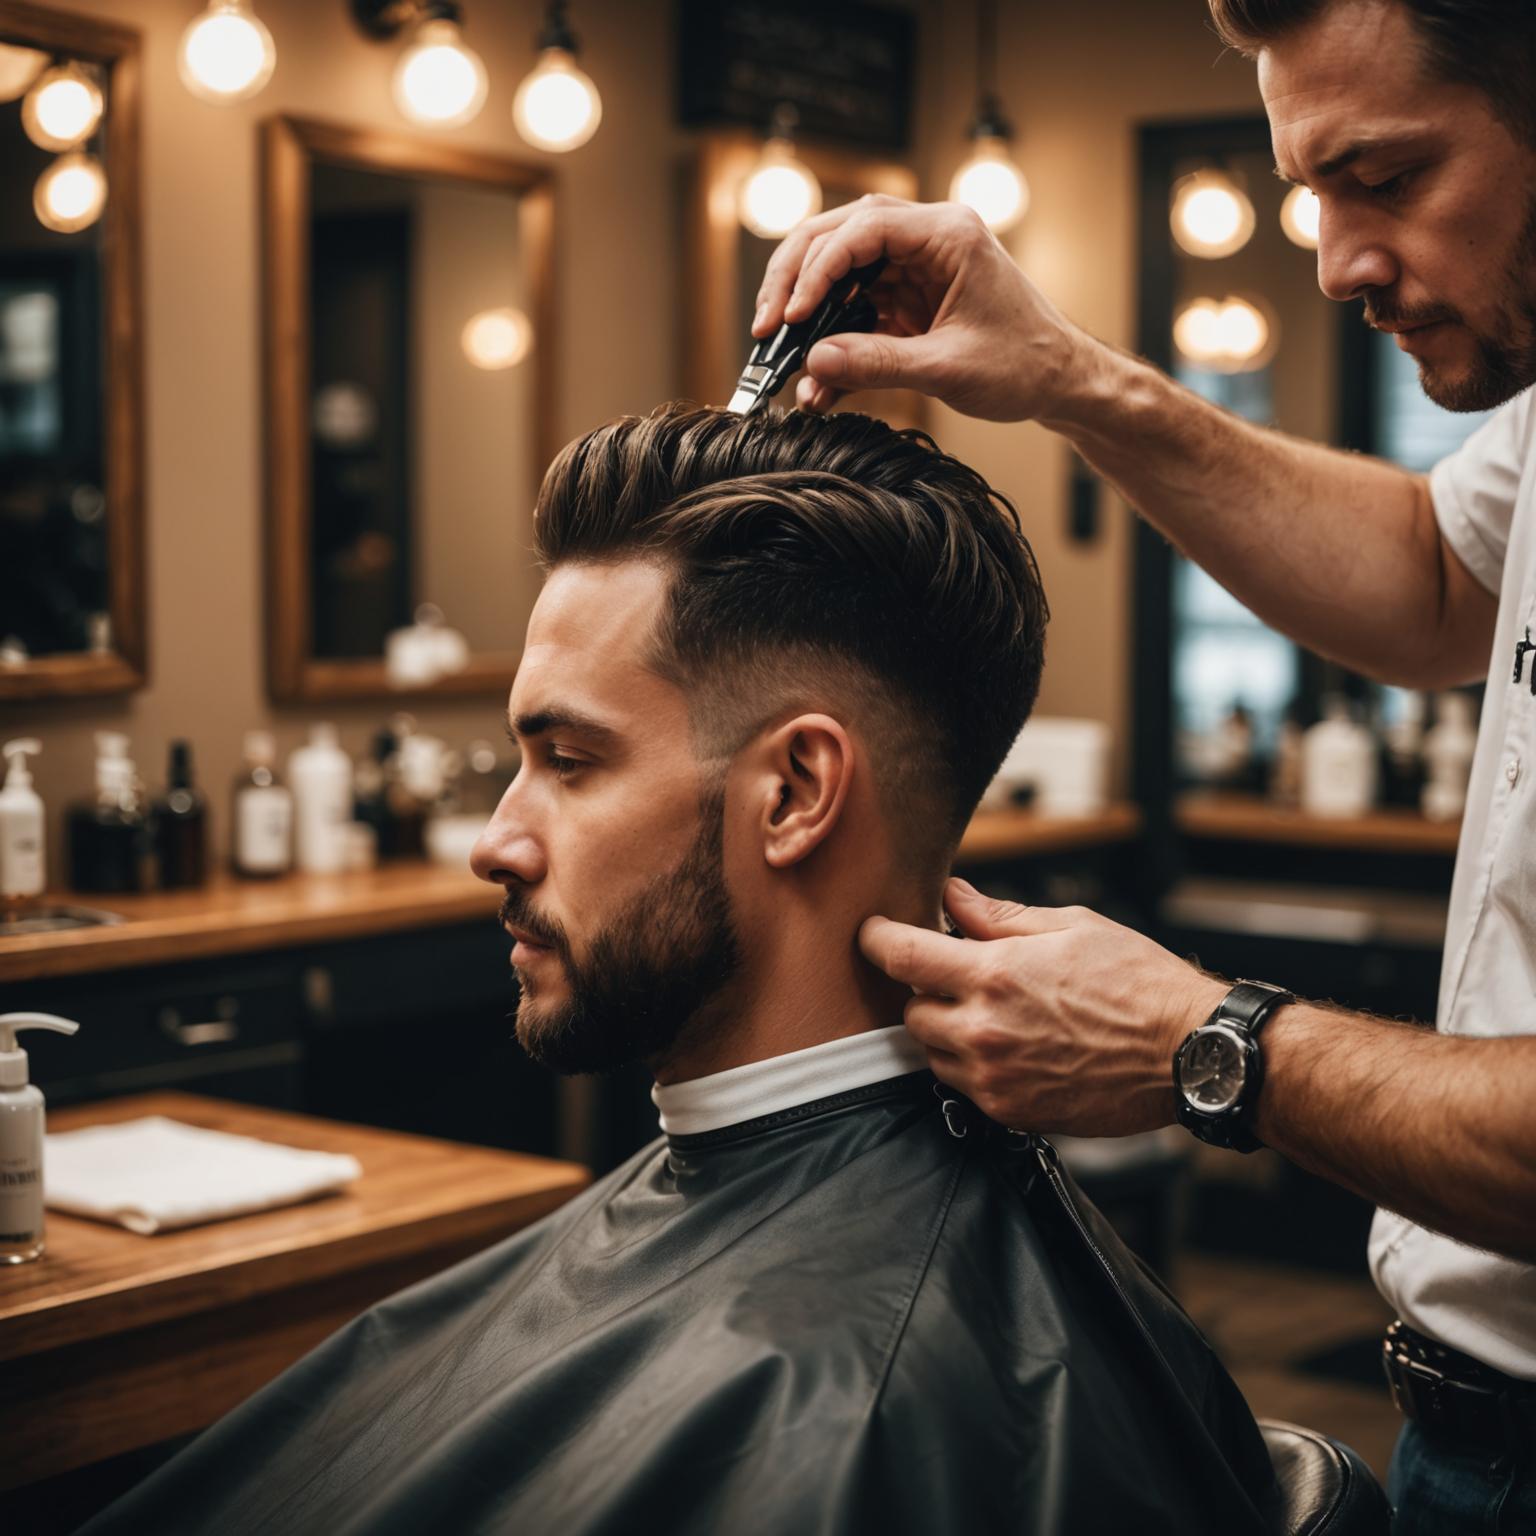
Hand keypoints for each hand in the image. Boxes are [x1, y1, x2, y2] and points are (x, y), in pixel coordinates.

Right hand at [752, 196, 1094, 420]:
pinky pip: (855, 309)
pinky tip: (814, 376)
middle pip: (840, 235)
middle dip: (796, 280)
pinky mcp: (908, 298)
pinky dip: (830, 339)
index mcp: (948, 235)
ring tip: (778, 350)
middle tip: (765, 326)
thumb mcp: (948, 369)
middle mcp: (928, 239)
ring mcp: (915, 267)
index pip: (864, 229)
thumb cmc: (1023, 366)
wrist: (1058, 382)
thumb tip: (813, 363)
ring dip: (806, 309)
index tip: (790, 315)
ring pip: (840, 269)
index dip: (818, 270)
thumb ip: (878, 364)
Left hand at [859, 878, 1226, 1135]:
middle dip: (925, 990)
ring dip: (946, 1030)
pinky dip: (973, 1065)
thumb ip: (998, 915)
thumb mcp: (1070, 927)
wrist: (1187, 1053)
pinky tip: (1012, 1046)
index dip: (877, 939)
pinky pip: (964, 1086)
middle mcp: (984, 1029)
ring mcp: (995, 1077)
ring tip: (992, 1013)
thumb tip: (952, 896)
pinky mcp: (1012, 1112)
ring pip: (933, 1052)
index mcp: (994, 973)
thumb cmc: (1137, 982)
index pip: (901, 955)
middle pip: (910, 1011)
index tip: (872, 933)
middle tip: (957, 976)